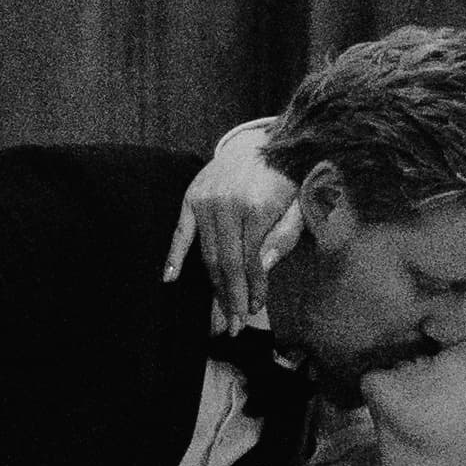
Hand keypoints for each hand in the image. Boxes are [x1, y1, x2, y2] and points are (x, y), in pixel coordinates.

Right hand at [163, 118, 299, 334]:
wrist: (267, 140)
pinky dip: (174, 255)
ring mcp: (206, 200)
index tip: (255, 309)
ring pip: (207, 253)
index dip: (253, 288)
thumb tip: (261, 270)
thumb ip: (282, 238)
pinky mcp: (192, 196)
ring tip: (219, 312)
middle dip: (231, 295)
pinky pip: (181, 231)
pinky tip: (168, 279)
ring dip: (212, 284)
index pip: (251, 261)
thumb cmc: (288, 179)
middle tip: (234, 326)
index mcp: (257, 208)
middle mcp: (227, 205)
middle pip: (225, 262)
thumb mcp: (298, 207)